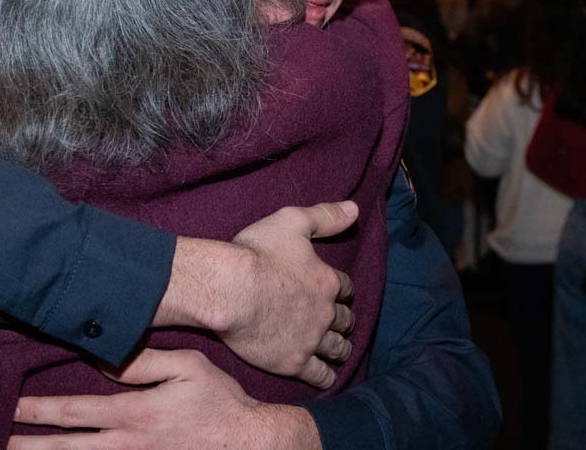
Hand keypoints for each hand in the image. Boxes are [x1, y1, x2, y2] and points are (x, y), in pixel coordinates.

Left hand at [8, 348, 320, 449]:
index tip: (11, 406)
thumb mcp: (189, 367)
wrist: (252, 444)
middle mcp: (129, 446)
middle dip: (28, 446)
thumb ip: (144, 363)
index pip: (75, 411)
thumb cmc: (220, 402)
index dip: (39, 409)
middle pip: (66, 449)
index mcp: (136, 414)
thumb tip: (103, 360)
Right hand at [155, 202, 357, 388]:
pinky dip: (327, 376)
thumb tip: (355, 209)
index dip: (342, 290)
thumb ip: (325, 216)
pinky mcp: (293, 362)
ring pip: (336, 348)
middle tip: (342, 324)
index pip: (345, 287)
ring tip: (341, 351)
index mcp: (327, 281)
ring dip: (341, 348)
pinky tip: (328, 376)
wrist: (230, 290)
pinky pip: (320, 375)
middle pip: (344, 320)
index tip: (339, 293)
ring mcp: (311, 340)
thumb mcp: (292, 221)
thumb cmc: (257, 253)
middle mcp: (325, 313)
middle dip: (344, 321)